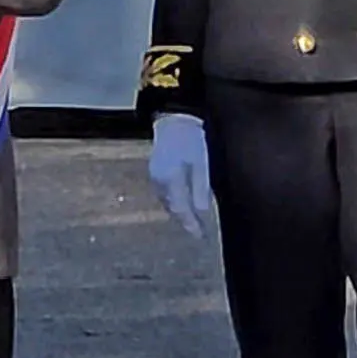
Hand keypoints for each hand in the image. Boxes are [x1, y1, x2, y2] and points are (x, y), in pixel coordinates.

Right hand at [147, 112, 212, 237]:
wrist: (174, 120)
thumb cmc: (192, 140)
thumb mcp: (201, 164)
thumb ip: (200, 189)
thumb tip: (202, 212)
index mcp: (171, 181)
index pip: (182, 211)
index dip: (191, 225)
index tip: (202, 237)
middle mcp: (159, 183)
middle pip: (173, 209)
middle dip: (186, 221)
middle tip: (199, 232)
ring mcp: (154, 177)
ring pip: (168, 202)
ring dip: (180, 212)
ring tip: (193, 221)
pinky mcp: (155, 172)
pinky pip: (165, 194)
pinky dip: (175, 202)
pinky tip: (183, 203)